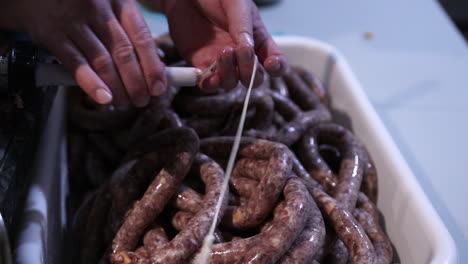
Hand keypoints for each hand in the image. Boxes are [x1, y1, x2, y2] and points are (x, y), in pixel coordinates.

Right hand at [5, 0, 166, 106]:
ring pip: (102, 61)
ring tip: (124, 102)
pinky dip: (91, 84)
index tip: (158, 87)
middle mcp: (99, 10)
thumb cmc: (81, 5)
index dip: (152, 67)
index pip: (142, 38)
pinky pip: (76, 64)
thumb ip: (129, 33)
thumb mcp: (110, 8)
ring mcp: (74, 21)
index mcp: (120, 2)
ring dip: (117, 88)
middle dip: (136, 82)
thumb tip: (155, 67)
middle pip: (124, 53)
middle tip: (141, 100)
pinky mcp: (53, 34)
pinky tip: (103, 98)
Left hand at [164, 0, 287, 91]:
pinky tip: (209, 77)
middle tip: (241, 52)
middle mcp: (241, 56)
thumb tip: (246, 48)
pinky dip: (210, 85)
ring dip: (229, 74)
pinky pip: (208, 84)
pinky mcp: (201, 65)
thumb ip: (243, 25)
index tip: (270, 63)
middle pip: (253, 78)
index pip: (275, 61)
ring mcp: (222, 63)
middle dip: (250, 72)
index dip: (277, 67)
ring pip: (232, 83)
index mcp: (258, 40)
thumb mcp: (237, 3)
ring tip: (223, 52)